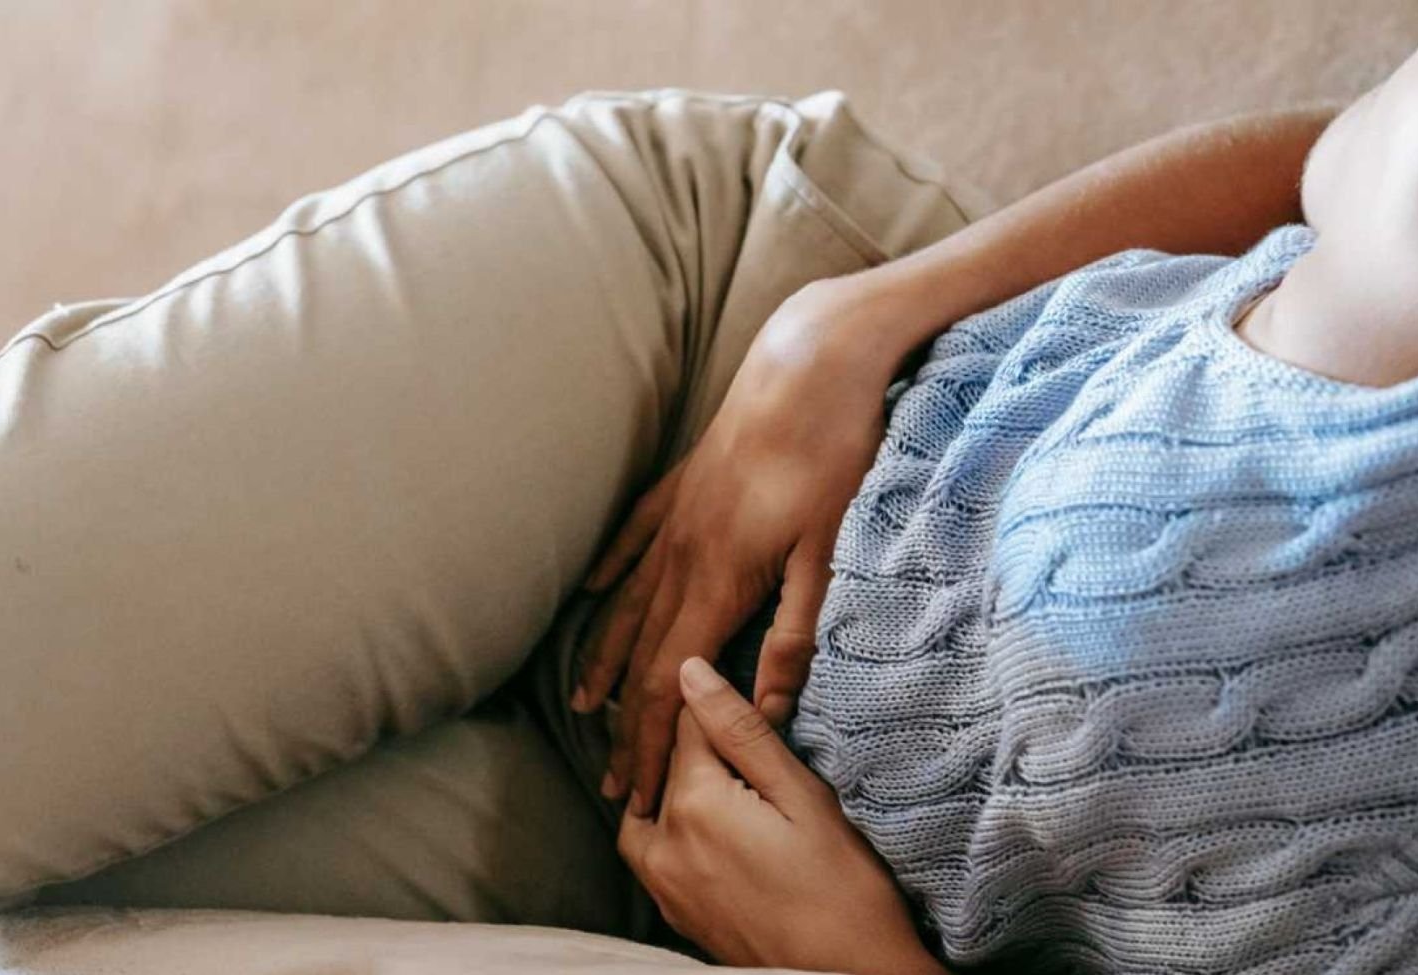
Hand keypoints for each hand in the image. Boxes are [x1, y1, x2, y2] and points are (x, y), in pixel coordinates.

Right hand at [574, 270, 923, 814]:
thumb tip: (766, 705)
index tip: (632, 791)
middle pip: (640, 656)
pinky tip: (591, 594)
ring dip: (605, 660)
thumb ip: (794, 631)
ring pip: (628, 603)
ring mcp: (677, 516)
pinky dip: (611, 575)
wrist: (811, 357)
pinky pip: (633, 539)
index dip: (647, 742)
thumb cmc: (834, 450)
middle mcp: (682, 553)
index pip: (668, 682)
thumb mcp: (829, 549)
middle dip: (624, 724)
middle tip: (610, 783)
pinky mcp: (685, 484)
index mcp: (718, 578)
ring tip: (583, 705)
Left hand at [618, 658, 946, 974]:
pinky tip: (708, 828)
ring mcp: (663, 884)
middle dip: (697, 745)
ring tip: (722, 783)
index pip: (685, 722)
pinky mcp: (674, 912)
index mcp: (694, 803)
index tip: (744, 702)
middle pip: (665, 765)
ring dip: (673, 788)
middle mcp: (663, 843)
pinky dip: (668, 830)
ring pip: (646, 810)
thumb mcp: (804, 796)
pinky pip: (650, 854)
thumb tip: (690, 671)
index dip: (717, 703)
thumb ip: (741, 732)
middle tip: (746, 746)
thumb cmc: (844, 890)